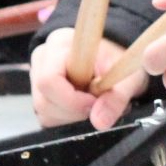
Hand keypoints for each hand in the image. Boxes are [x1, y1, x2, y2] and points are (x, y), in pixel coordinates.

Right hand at [30, 27, 145, 129]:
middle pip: (44, 101)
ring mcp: (37, 75)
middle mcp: (43, 57)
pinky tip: (83, 105)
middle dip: (74, 111)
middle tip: (97, 103)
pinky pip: (47, 117)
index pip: (49, 80)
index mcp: (60, 44)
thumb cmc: (120, 61)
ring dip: (72, 116)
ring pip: (44, 113)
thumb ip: (116, 98)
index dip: (73, 100)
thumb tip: (99, 122)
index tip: (95, 101)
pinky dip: (67, 118)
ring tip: (93, 102)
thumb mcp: (128, 77)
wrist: (115, 57)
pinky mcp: (40, 92)